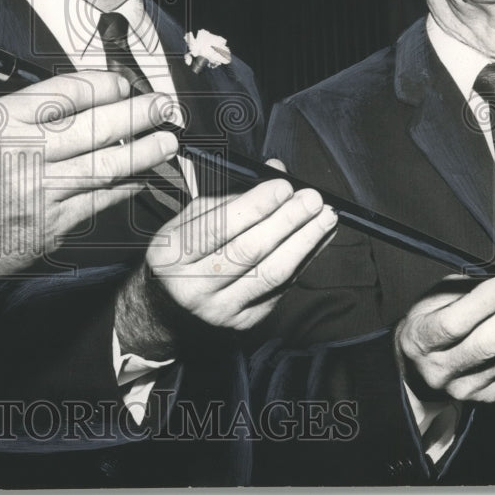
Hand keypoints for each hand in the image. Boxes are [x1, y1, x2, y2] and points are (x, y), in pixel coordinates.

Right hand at [0, 70, 177, 296]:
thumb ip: (34, 109)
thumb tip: (95, 96)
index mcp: (4, 121)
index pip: (68, 93)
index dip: (106, 86)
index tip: (126, 85)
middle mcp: (23, 154)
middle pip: (95, 128)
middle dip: (138, 115)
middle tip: (163, 107)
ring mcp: (40, 193)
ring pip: (106, 168)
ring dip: (144, 153)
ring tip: (167, 141)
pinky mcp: (53, 225)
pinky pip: (100, 201)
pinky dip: (124, 186)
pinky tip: (140, 176)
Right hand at [115, 160, 337, 357]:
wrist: (169, 305)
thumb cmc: (184, 250)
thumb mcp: (192, 218)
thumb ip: (232, 195)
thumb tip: (275, 172)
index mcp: (172, 254)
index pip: (218, 228)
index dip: (254, 206)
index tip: (283, 186)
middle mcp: (192, 287)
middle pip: (249, 252)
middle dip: (287, 222)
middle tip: (312, 199)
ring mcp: (219, 309)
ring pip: (271, 274)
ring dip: (304, 243)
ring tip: (325, 218)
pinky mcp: (243, 323)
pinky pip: (281, 289)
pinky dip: (302, 261)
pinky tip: (316, 241)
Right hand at [395, 258, 494, 403]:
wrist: (421, 369)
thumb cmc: (430, 323)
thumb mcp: (439, 296)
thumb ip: (477, 283)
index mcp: (420, 339)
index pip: (453, 324)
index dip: (484, 302)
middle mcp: (440, 369)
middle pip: (487, 343)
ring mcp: (467, 386)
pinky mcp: (490, 395)